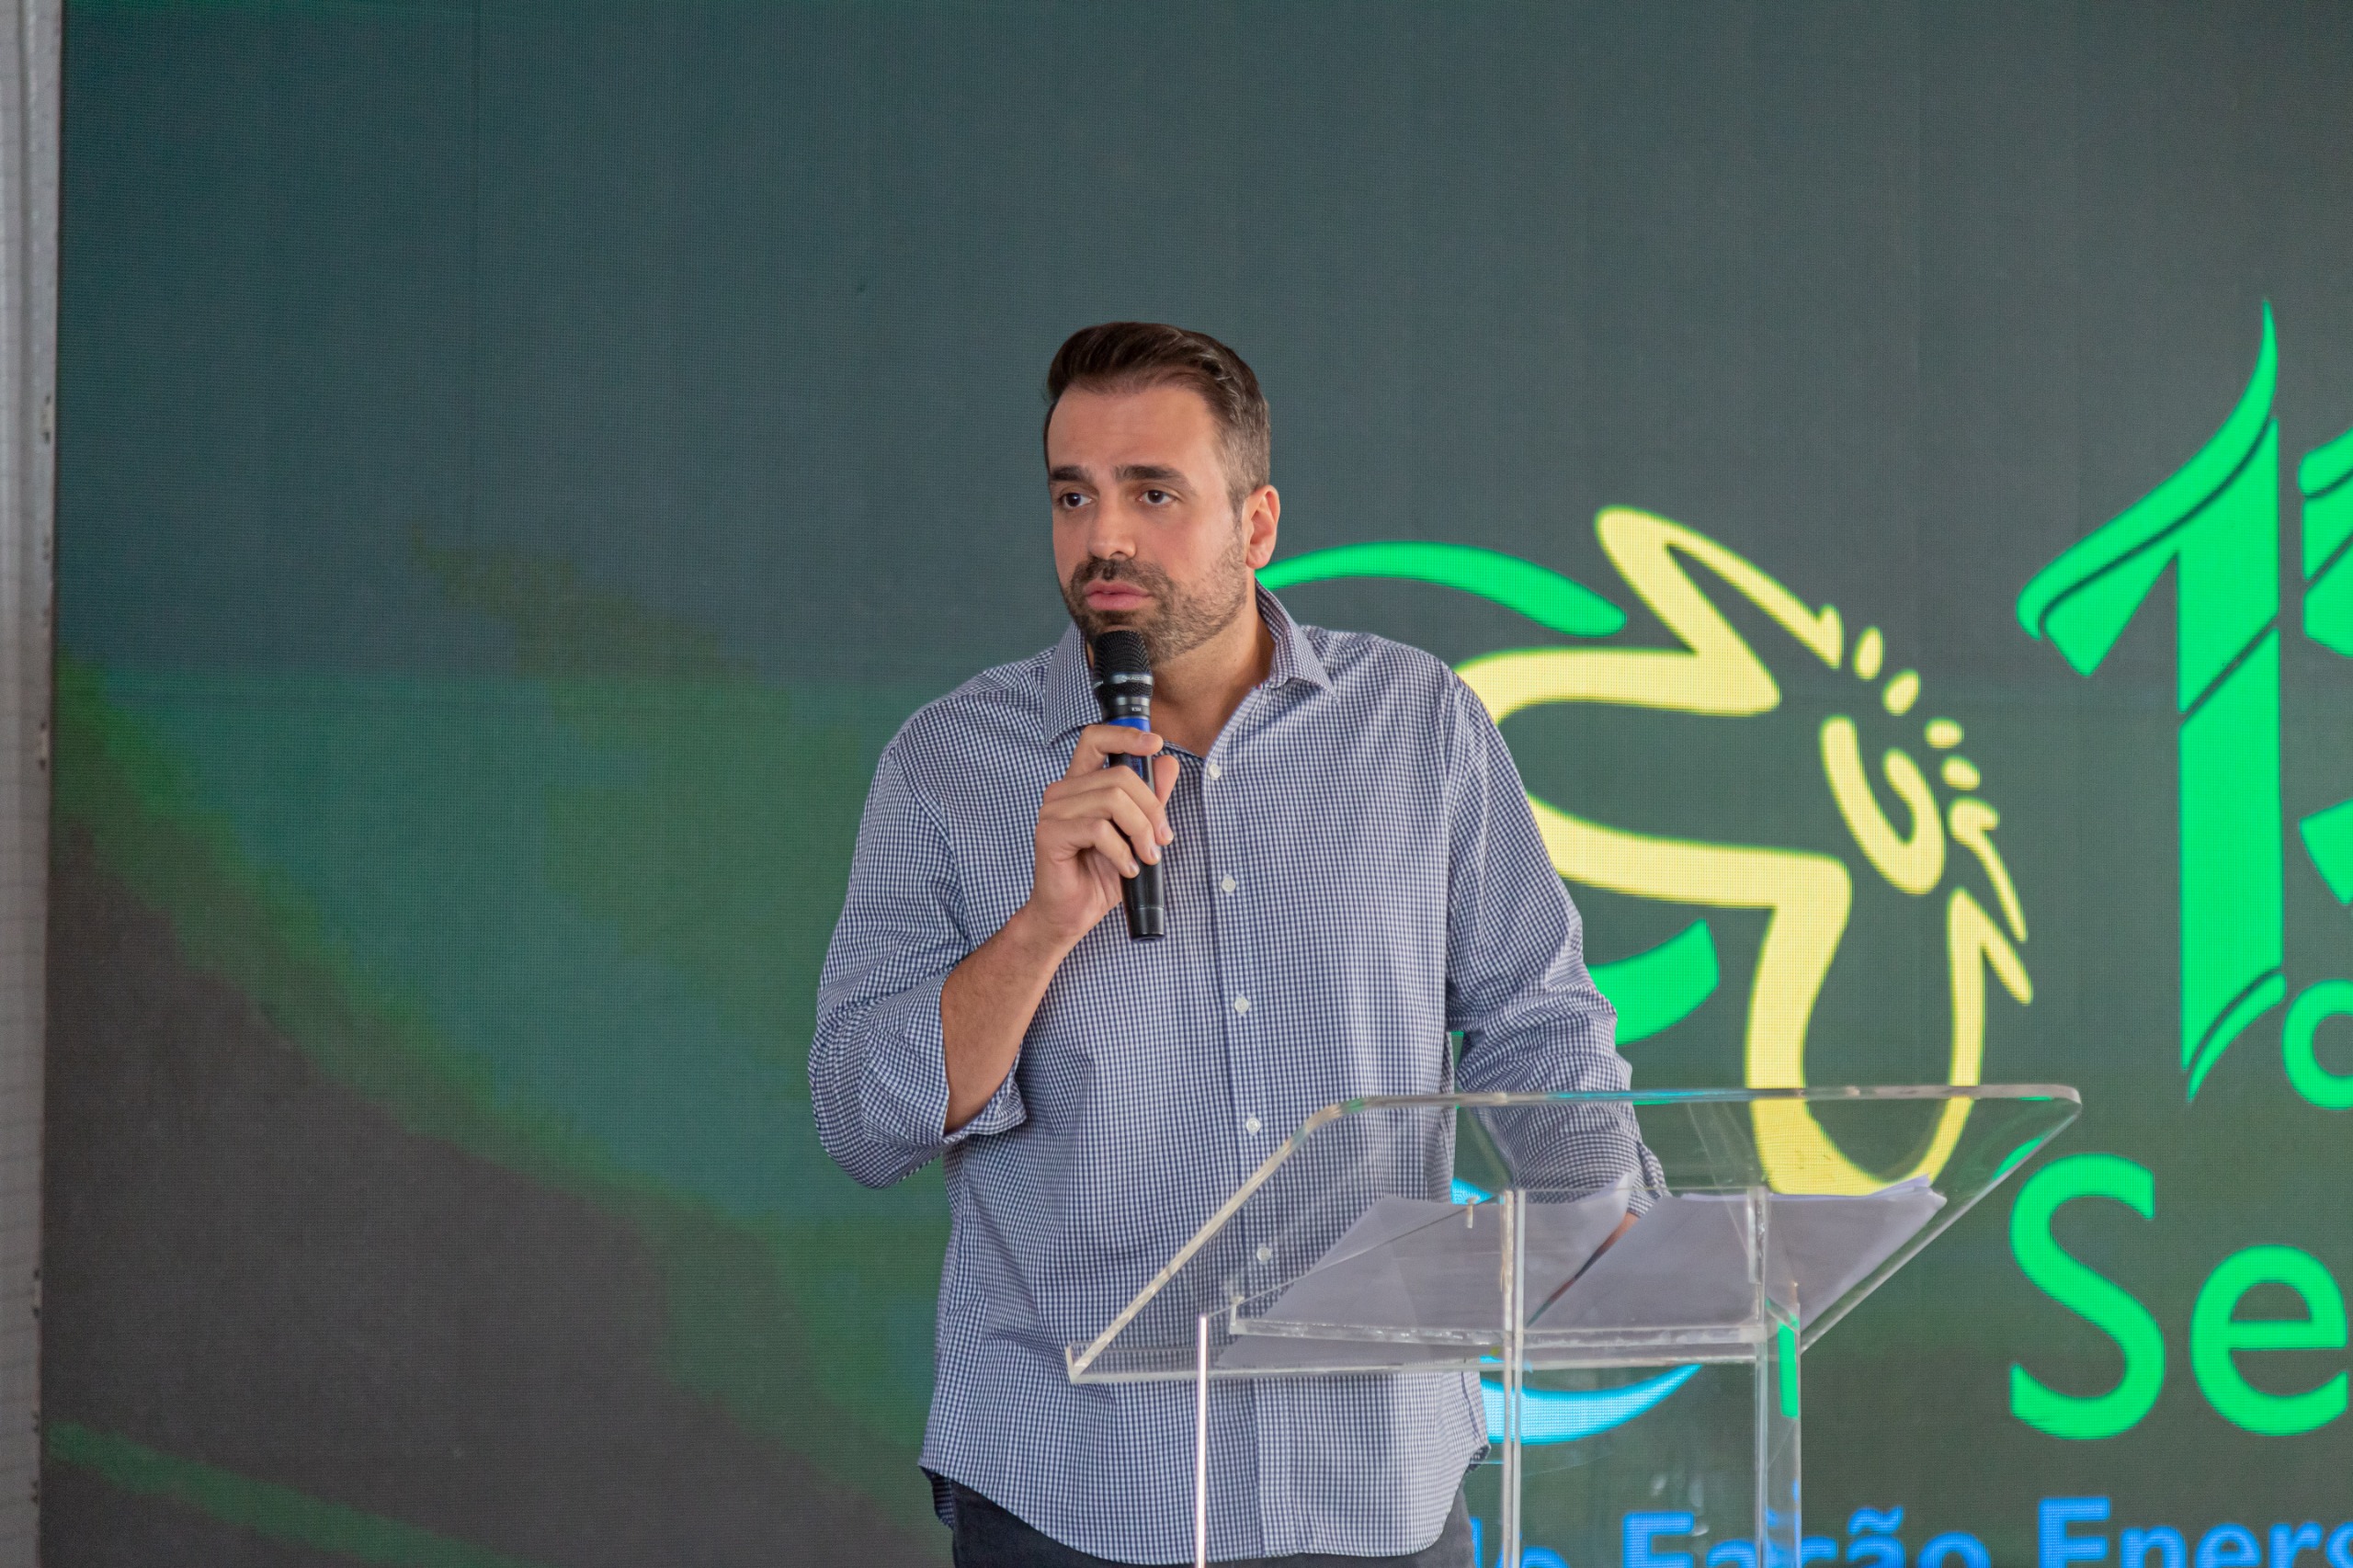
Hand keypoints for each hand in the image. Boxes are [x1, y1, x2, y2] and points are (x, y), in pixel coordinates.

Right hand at [1022, 724, 1178, 947]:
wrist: (1072, 914)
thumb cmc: (1100, 874)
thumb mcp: (1137, 833)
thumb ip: (1150, 798)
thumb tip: (1168, 763)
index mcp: (1081, 784)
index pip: (1096, 738)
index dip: (1126, 734)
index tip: (1156, 743)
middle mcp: (1063, 792)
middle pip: (1119, 776)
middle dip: (1151, 809)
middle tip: (1162, 840)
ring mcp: (1053, 811)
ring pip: (1112, 800)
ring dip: (1140, 832)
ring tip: (1146, 857)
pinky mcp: (1050, 834)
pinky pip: (1098, 829)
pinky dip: (1122, 851)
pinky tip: (1127, 868)